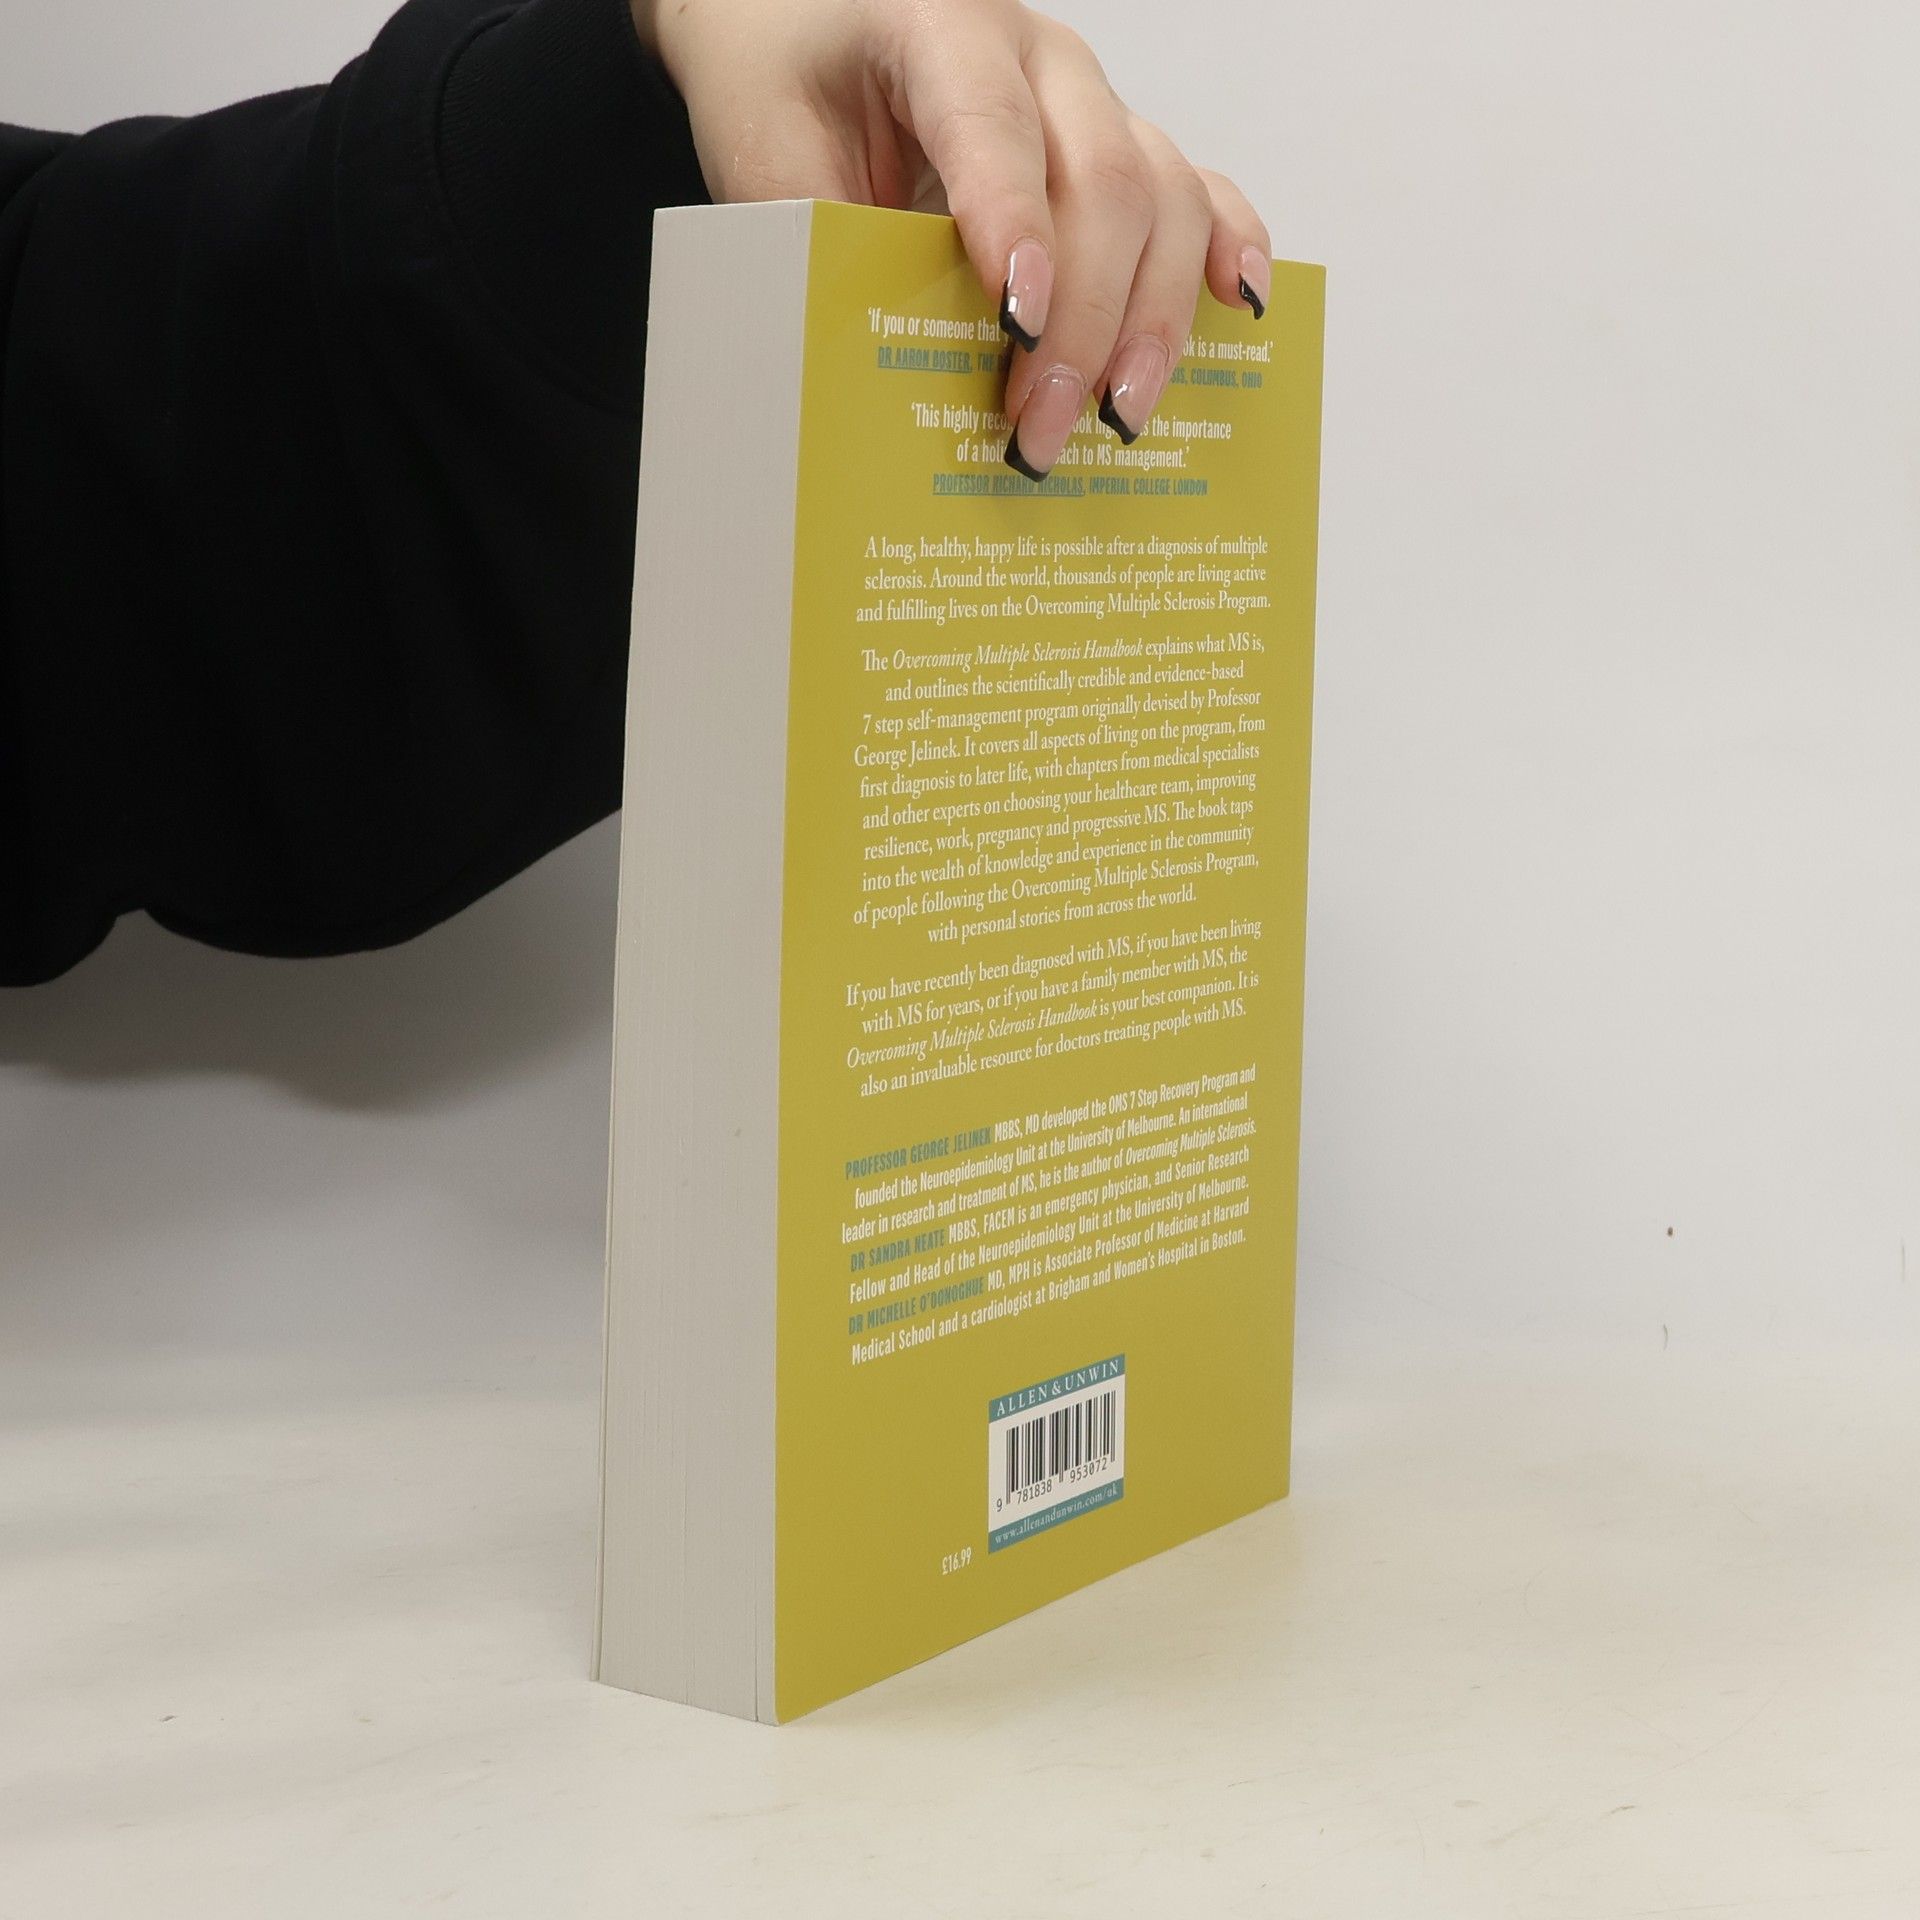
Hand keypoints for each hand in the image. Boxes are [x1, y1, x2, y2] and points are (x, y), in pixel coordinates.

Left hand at [632, 0, 1271, 477]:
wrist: (805, 28)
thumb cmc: (785, 83)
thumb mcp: (766, 152)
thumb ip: (814, 238)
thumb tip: (864, 371)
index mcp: (941, 29)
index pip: (995, 132)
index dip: (1017, 230)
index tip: (1019, 330)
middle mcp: (1039, 57)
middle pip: (1106, 181)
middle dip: (1084, 321)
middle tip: (1043, 429)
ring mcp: (1092, 100)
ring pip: (1165, 196)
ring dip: (1153, 318)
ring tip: (1120, 417)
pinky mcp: (1120, 142)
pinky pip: (1196, 189)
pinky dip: (1226, 247)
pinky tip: (1237, 308)